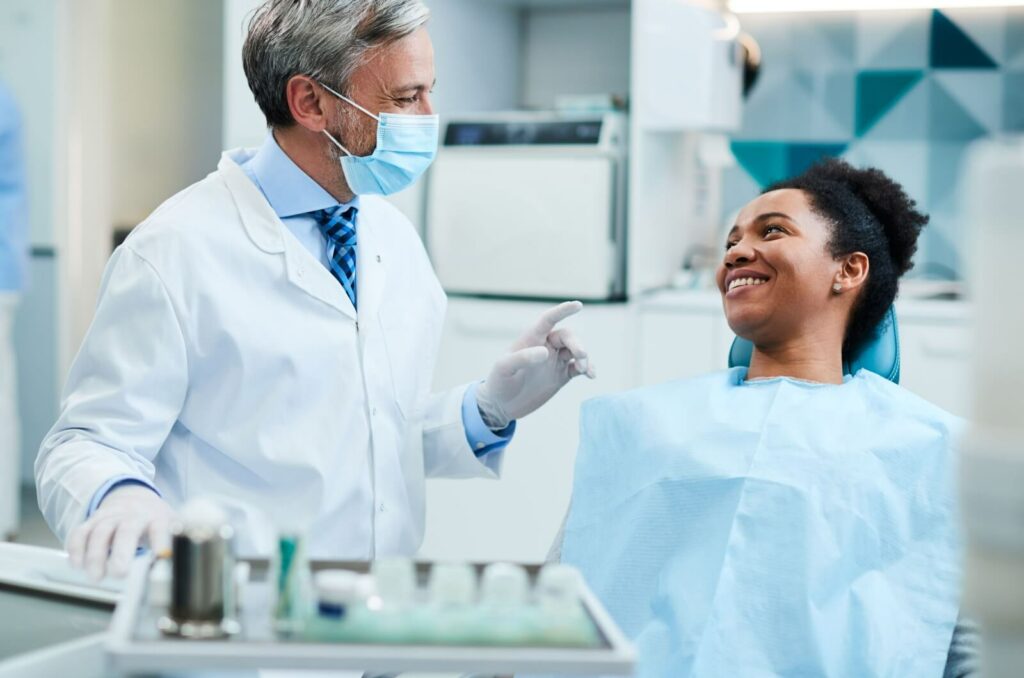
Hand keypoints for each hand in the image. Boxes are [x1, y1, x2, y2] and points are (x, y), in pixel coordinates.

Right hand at [67, 485, 175, 580]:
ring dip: (96, 555)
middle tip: (119, 573)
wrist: (135, 499)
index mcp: (157, 517)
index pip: (160, 527)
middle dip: (121, 552)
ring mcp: (111, 516)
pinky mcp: (93, 520)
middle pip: (127, 529)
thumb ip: (174, 544)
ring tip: (96, 576)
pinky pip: (81, 531)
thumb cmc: (154, 521)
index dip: (160, 541)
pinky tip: (77, 564)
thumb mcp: (170, 529)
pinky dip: (77, 548)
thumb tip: (177, 564)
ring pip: (101, 531)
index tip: (160, 555)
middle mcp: (133, 515)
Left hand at [476, 301, 594, 427]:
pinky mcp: (561, 376)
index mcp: (531, 339)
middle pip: (567, 337)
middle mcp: (545, 346)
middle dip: (577, 343)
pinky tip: (591, 375)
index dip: (562, 311)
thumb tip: (545, 352)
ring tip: (584, 370)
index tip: (578, 305)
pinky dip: (587, 369)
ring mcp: (554, 361)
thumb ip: (521, 358)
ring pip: (576, 351)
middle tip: (582, 355)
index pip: (548, 320)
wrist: (501, 405)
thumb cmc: (499, 382)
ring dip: (584, 357)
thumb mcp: (504, 369)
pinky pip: (579, 368)